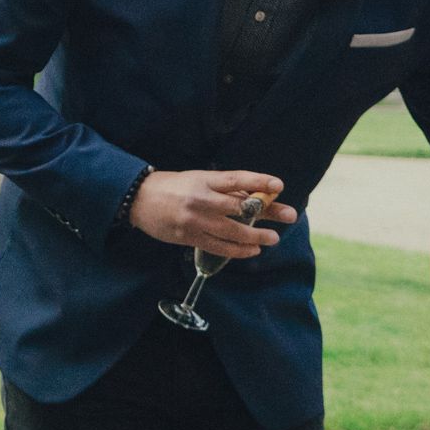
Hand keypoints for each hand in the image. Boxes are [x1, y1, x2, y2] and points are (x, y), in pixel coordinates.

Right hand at [130, 170, 297, 257]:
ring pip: (233, 231)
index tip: (279, 185)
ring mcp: (196, 220)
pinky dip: (238, 251)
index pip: (237, 179)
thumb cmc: (174, 186)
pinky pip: (219, 247)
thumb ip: (224, 189)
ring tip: (272, 238)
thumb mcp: (199, 179)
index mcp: (205, 180)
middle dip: (268, 212)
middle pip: (241, 207)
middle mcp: (202, 199)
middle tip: (289, 216)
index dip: (259, 181)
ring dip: (256, 237)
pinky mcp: (190, 237)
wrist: (140, 199)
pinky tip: (252, 251)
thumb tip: (255, 196)